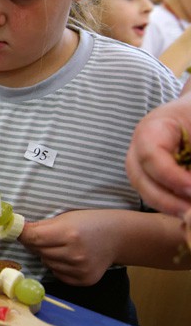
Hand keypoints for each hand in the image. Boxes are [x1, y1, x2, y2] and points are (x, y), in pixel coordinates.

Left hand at [18, 210, 118, 285]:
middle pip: (39, 251)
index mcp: (69, 234)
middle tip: (41, 236)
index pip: (33, 238)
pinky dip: (57, 266)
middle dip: (35, 244)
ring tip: (58, 246)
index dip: (22, 234)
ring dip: (46, 255)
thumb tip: (17, 230)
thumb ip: (42, 226)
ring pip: (47, 263)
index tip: (15, 230)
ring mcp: (80, 270)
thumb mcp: (66, 217)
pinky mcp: (84, 280)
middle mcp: (74, 254)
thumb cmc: (89, 222)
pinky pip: (58, 274)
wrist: (117, 237)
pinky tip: (66, 257)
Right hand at [125, 94, 190, 216]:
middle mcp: (139, 146)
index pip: (150, 156)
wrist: (190, 111)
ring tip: (188, 214)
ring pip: (142, 188)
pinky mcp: (150, 171)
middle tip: (190, 212)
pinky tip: (185, 208)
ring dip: (166, 205)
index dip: (170, 176)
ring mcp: (141, 160)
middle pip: (139, 177)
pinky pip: (152, 190)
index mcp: (152, 129)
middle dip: (165, 199)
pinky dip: (168, 203)